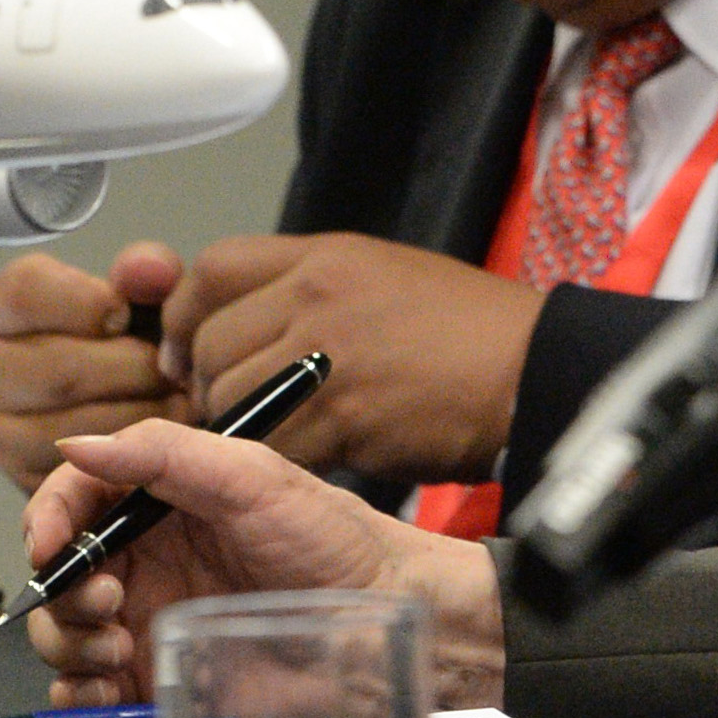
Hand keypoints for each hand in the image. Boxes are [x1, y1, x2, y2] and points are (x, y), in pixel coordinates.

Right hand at [0, 243, 192, 491]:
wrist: (119, 406)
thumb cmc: (126, 337)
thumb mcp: (138, 291)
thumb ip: (146, 269)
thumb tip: (149, 270)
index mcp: (0, 309)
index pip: (22, 294)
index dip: (84, 302)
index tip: (125, 314)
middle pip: (59, 370)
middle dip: (134, 368)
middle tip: (174, 366)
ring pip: (72, 426)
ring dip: (140, 412)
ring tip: (175, 397)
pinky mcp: (25, 478)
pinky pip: (81, 471)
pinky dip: (130, 452)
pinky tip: (158, 434)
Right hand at [17, 421, 507, 708]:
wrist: (386, 618)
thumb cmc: (335, 542)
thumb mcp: (253, 478)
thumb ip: (164, 453)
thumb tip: (79, 444)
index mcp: (162, 503)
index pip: (76, 500)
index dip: (48, 519)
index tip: (48, 544)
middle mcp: (148, 559)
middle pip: (59, 571)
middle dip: (62, 589)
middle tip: (108, 602)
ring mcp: (150, 620)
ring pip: (64, 631)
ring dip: (68, 641)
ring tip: (117, 646)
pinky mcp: (159, 677)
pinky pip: (89, 688)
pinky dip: (79, 691)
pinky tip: (106, 686)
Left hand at [161, 232, 547, 479]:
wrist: (533, 369)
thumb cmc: (472, 331)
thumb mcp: (387, 276)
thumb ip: (316, 291)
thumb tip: (254, 326)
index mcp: (326, 256)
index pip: (214, 265)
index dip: (184, 312)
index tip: (187, 347)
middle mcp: (318, 294)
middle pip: (212, 338)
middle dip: (206, 381)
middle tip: (226, 408)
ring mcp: (327, 354)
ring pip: (231, 396)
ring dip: (235, 427)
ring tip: (265, 438)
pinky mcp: (344, 415)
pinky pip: (273, 445)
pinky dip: (275, 462)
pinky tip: (302, 462)